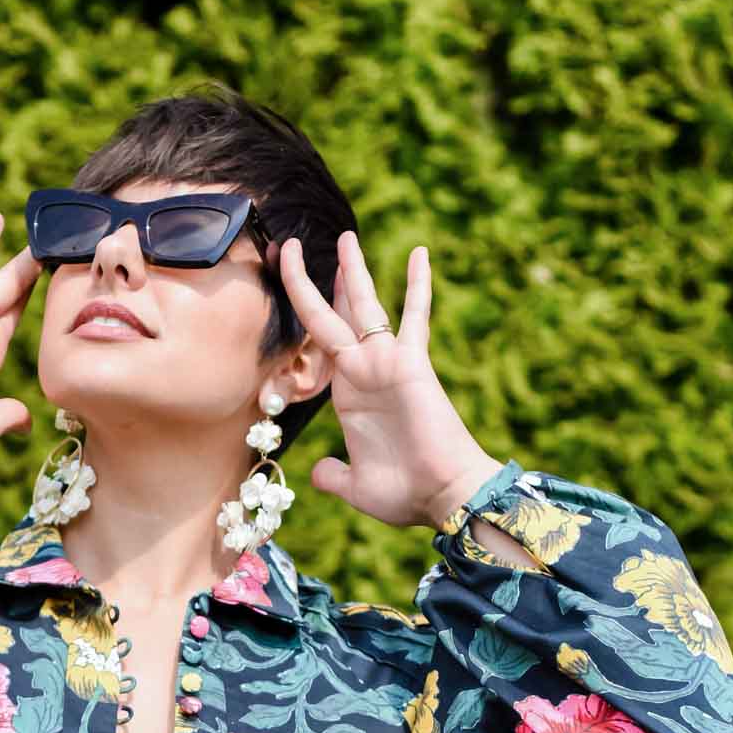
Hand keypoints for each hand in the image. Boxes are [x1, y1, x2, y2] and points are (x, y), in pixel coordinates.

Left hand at [277, 235, 503, 527]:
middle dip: (310, 281)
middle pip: (331, 316)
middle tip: (291, 245)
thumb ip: (333, 476)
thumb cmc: (406, 494)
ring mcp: (387, 365)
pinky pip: (414, 317)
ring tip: (344, 236)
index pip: (319, 345)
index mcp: (347, 395)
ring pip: (363, 306)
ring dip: (352, 271)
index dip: (303, 319)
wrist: (443, 497)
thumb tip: (318, 473)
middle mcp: (364, 373)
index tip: (288, 289)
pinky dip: (417, 286)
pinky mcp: (412, 364)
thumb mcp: (355, 487)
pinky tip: (418, 253)